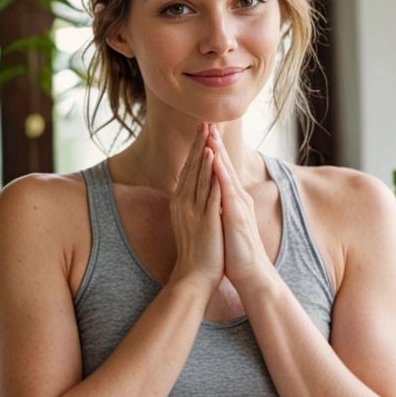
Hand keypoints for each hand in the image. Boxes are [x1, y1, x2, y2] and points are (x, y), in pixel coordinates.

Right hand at [166, 123, 224, 293]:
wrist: (195, 276)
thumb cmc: (197, 251)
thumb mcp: (192, 222)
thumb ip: (192, 204)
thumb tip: (193, 190)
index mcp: (182, 203)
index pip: (189, 170)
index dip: (195, 150)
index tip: (201, 131)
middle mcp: (184, 203)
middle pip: (192, 167)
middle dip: (198, 143)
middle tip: (203, 121)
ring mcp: (193, 210)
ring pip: (198, 174)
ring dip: (203, 151)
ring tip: (208, 131)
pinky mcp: (204, 219)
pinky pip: (207, 191)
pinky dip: (210, 173)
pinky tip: (213, 158)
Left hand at [205, 125, 275, 287]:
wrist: (250, 271)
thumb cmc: (235, 250)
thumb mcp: (224, 222)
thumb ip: (220, 207)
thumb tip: (211, 197)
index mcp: (232, 199)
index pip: (220, 170)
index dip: (212, 151)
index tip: (203, 133)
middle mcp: (237, 197)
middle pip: (224, 165)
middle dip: (215, 143)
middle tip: (206, 121)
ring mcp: (238, 205)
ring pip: (226, 173)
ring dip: (218, 152)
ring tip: (210, 133)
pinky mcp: (237, 214)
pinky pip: (228, 190)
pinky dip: (221, 174)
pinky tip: (215, 161)